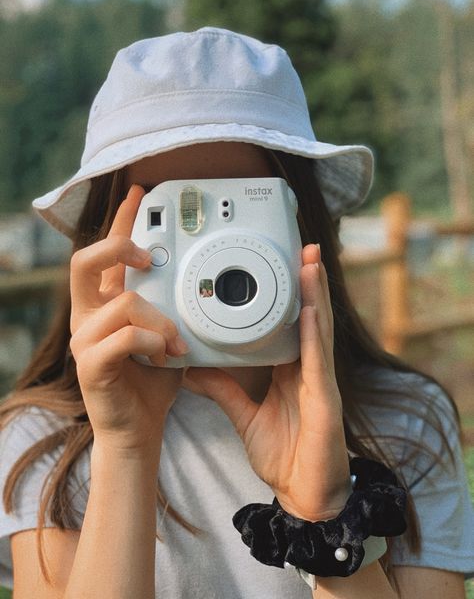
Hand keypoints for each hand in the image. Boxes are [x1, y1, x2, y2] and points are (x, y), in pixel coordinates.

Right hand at [69, 185, 187, 457]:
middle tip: (143, 254)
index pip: (107, 253)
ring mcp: (84, 339)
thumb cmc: (153, 379)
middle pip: (85, 260)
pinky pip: (125, 336)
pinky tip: (163, 357)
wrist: (139, 427)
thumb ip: (173, 308)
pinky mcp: (90, 364)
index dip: (121, 220)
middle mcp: (88, 315)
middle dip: (117, 247)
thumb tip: (200, 283)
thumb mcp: (167, 333)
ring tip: (176, 342)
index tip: (139, 192)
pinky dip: (153, 342)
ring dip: (160, 320)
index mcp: (105, 304)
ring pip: (124, 302)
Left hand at [184, 244, 350, 519]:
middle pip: (309, 316)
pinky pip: (319, 358)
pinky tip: (312, 307)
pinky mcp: (324, 397)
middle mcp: (309, 368)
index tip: (281, 264)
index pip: (291, 323)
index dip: (289, 293)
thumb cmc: (284, 452)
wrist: (304, 492)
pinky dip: (315, 331)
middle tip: (302, 245)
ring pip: (318, 328)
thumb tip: (192, 367)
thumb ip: (221, 388)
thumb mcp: (244, 413)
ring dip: (316, 293)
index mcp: (292, 369)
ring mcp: (320, 380)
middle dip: (306, 280)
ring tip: (310, 260)